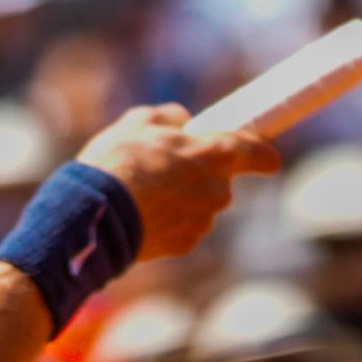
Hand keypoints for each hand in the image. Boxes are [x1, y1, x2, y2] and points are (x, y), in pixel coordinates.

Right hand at [75, 104, 280, 263]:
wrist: (95, 215)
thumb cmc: (117, 162)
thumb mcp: (138, 122)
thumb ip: (169, 117)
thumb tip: (182, 122)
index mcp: (213, 155)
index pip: (258, 153)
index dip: (263, 153)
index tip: (266, 156)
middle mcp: (216, 190)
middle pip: (221, 180)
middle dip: (201, 174)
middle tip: (167, 167)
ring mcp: (202, 220)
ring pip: (201, 205)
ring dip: (183, 198)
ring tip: (145, 192)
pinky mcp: (185, 244)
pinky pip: (185, 227)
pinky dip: (169, 221)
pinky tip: (142, 214)